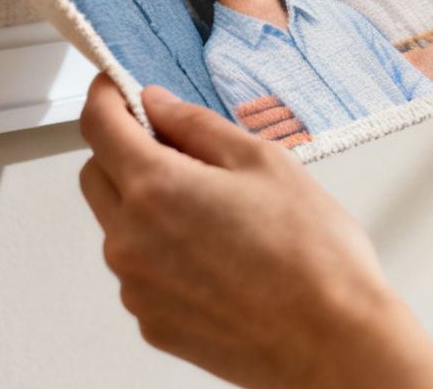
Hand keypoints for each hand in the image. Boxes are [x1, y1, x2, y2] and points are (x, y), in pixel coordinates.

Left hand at [77, 76, 432, 388]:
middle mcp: (130, 240)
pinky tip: (215, 258)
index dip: (107, 96)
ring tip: (214, 216)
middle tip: (176, 150)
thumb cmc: (313, 258)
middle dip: (124, 152)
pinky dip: (161, 255)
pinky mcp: (151, 322)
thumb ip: (196, 125)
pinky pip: (138, 272)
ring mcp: (136, 287)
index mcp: (155, 188)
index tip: (119, 89)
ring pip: (117, 226)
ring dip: (145, 207)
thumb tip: (156, 104)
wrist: (335, 344)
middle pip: (97, 175)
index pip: (98, 125)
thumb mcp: (262, 162)